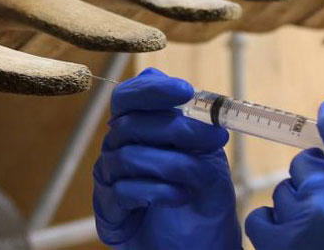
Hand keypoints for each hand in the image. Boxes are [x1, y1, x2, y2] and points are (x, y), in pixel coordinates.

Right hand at [93, 68, 241, 248]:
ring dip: (173, 164)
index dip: (153, 90)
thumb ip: (198, 129)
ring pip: (129, 156)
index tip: (184, 91)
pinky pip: (124, 190)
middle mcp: (119, 145)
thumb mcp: (208, 156)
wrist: (200, 243)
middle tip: (215, 139)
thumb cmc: (201, 196)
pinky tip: (180, 196)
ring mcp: (110, 176)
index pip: (131, 95)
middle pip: (131, 122)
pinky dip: (158, 191)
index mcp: (141, 124)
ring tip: (200, 177)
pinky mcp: (108, 208)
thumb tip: (197, 103)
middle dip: (178, 128)